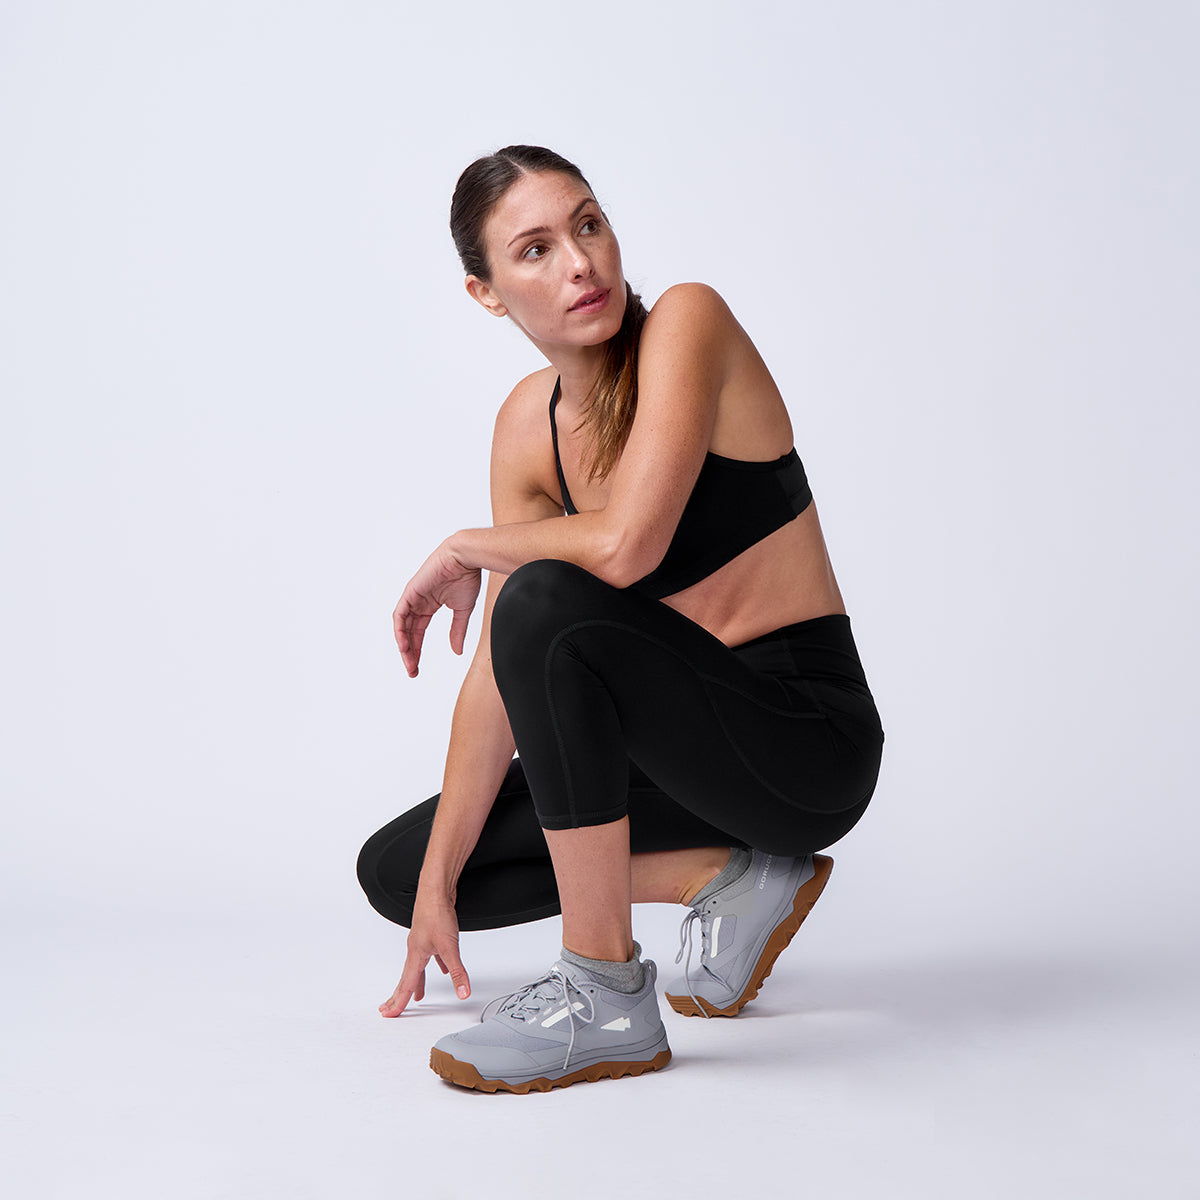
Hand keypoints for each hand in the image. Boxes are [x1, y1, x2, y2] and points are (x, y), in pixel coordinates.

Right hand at [378, 893, 470, 1017]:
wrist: (436, 889)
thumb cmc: (436, 913)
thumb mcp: (449, 946)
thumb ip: (457, 971)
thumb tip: (463, 991)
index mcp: (415, 955)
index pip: (406, 985)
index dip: (399, 1002)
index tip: (389, 1014)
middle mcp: (415, 949)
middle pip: (406, 978)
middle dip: (399, 996)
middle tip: (390, 1009)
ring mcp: (422, 941)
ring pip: (418, 968)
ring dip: (416, 982)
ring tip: (418, 995)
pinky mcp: (431, 934)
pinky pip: (430, 956)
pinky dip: (433, 965)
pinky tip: (441, 968)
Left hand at [393, 538, 481, 676]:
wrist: (465, 558)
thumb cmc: (466, 577)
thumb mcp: (462, 611)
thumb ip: (457, 631)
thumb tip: (457, 651)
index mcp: (429, 606)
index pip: (418, 632)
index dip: (418, 650)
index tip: (418, 667)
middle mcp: (418, 603)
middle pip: (408, 633)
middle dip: (410, 653)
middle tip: (412, 671)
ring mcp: (412, 597)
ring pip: (401, 626)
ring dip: (404, 645)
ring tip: (409, 662)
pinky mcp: (410, 592)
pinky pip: (400, 615)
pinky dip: (399, 630)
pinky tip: (404, 645)